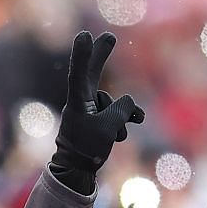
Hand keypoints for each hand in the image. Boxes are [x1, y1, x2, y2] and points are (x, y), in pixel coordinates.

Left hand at [48, 32, 143, 195]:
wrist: (77, 172)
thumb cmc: (87, 148)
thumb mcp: (108, 127)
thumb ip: (122, 109)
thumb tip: (130, 104)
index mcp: (78, 100)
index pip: (79, 72)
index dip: (83, 54)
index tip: (85, 35)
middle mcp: (82, 101)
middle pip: (93, 73)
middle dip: (101, 56)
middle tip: (108, 37)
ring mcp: (90, 111)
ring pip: (113, 103)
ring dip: (122, 116)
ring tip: (121, 131)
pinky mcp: (98, 121)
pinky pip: (116, 115)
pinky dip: (122, 123)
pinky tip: (124, 134)